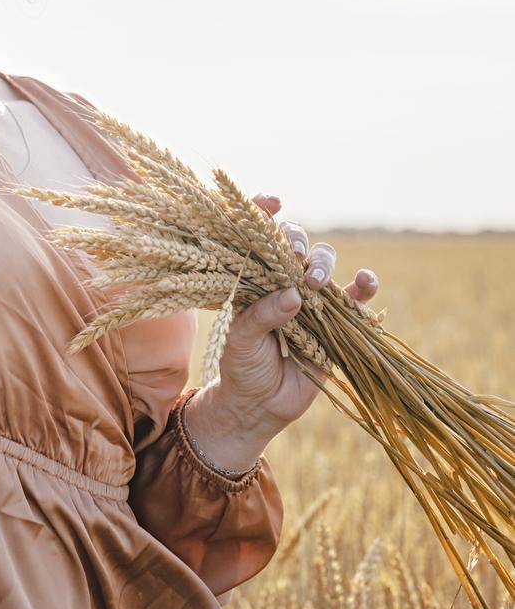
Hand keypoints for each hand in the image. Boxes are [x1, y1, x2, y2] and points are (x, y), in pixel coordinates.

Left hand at [181, 194, 379, 473]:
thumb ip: (261, 316)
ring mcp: (312, 298)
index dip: (264, 212)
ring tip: (316, 280)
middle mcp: (284, 279)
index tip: (271, 202)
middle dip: (296, 243)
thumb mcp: (241, 340)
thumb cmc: (243, 366)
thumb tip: (292, 295)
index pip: (259, 234)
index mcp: (254, 276)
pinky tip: (366, 281)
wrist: (261, 406)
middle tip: (293, 262)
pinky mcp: (337, 321)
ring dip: (324, 263)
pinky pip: (356, 299)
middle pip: (296, 243)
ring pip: (325, 263)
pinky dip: (364, 287)